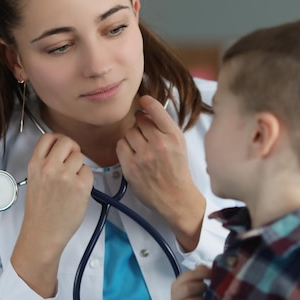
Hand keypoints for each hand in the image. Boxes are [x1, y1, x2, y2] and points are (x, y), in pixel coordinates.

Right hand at [12, 133, 93, 296]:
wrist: (43, 233)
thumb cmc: (40, 209)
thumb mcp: (35, 180)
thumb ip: (46, 163)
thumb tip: (65, 151)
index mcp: (35, 164)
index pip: (49, 137)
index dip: (59, 140)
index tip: (62, 148)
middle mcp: (49, 167)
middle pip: (68, 142)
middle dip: (73, 149)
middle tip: (72, 162)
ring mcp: (66, 176)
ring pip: (80, 157)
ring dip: (80, 167)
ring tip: (72, 182)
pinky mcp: (80, 186)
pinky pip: (89, 172)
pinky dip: (86, 180)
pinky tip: (78, 191)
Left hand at [116, 95, 205, 250]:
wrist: (176, 197)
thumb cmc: (177, 170)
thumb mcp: (179, 144)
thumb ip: (164, 127)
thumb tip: (145, 110)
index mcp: (174, 136)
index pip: (156, 109)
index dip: (147, 102)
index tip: (143, 102)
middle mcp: (159, 144)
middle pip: (140, 121)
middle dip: (141, 125)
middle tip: (146, 136)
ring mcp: (144, 156)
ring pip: (129, 132)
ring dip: (132, 137)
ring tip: (140, 148)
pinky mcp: (131, 167)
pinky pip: (120, 145)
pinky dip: (125, 147)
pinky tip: (133, 154)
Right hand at [170, 264, 210, 299]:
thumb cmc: (197, 296)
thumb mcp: (198, 282)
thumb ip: (201, 272)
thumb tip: (209, 268)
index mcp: (177, 284)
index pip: (188, 275)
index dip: (203, 273)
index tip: (213, 274)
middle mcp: (174, 296)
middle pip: (188, 288)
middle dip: (202, 287)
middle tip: (208, 289)